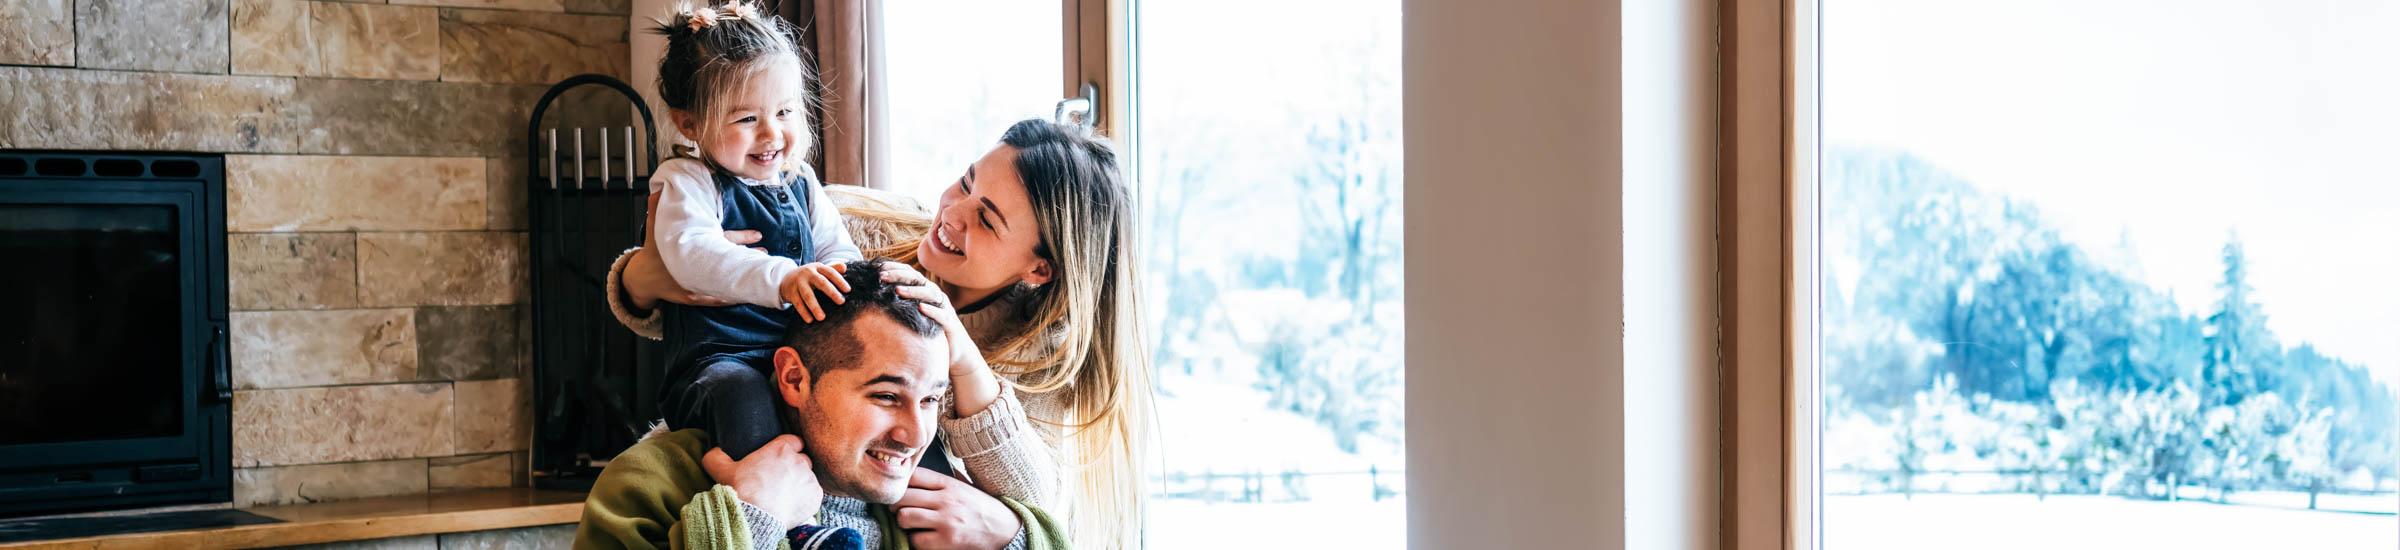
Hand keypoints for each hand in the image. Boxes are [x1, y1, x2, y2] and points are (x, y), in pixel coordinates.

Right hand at [626, 192, 765, 308]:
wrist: (642, 279)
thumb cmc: (652, 252)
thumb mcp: (654, 229)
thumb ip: (656, 208)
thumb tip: (657, 189)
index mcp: (689, 247)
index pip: (721, 239)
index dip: (741, 237)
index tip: (759, 235)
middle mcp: (692, 266)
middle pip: (727, 260)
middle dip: (748, 257)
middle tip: (766, 253)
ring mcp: (692, 283)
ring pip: (724, 282)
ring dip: (743, 277)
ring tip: (761, 272)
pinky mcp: (692, 297)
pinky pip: (717, 299)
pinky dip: (731, 298)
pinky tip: (746, 295)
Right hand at [700, 435, 822, 533]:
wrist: (754, 516)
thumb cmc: (739, 491)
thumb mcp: (721, 470)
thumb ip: (717, 456)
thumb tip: (714, 450)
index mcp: (781, 449)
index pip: (795, 441)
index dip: (790, 448)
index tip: (784, 458)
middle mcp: (799, 461)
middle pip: (803, 459)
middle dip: (796, 467)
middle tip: (782, 479)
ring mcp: (809, 478)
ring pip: (809, 478)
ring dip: (800, 484)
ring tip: (786, 495)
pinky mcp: (815, 496)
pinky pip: (814, 494)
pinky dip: (806, 499)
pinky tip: (792, 504)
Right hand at [779, 262, 851, 321]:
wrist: (786, 279)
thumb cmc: (809, 277)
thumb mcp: (819, 271)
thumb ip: (833, 269)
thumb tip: (845, 267)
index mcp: (817, 267)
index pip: (830, 272)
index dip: (839, 280)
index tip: (848, 290)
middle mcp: (808, 273)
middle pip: (821, 282)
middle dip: (831, 292)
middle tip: (841, 302)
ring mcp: (798, 283)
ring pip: (808, 295)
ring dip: (815, 307)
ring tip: (822, 318)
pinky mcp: (791, 292)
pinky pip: (798, 303)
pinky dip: (804, 312)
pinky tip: (810, 320)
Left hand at [879, 263, 979, 376]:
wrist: (956, 350)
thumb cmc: (930, 331)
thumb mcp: (914, 315)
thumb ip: (901, 305)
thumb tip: (874, 299)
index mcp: (926, 291)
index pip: (911, 274)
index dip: (896, 268)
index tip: (878, 267)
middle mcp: (935, 296)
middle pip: (918, 279)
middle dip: (900, 276)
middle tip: (882, 276)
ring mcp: (944, 308)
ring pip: (930, 294)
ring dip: (914, 291)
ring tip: (898, 290)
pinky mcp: (950, 323)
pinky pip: (942, 315)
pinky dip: (932, 310)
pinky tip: (921, 308)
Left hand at [892, 468, 1020, 549]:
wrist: (1006, 529)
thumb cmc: (983, 508)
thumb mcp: (965, 486)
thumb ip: (943, 481)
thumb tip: (916, 475)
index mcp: (949, 484)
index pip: (913, 475)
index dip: (901, 483)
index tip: (901, 491)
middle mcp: (946, 500)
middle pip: (902, 497)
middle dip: (896, 506)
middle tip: (900, 511)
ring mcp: (946, 521)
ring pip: (905, 518)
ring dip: (904, 524)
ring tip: (912, 526)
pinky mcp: (947, 541)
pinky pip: (916, 540)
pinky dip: (916, 541)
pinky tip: (924, 538)